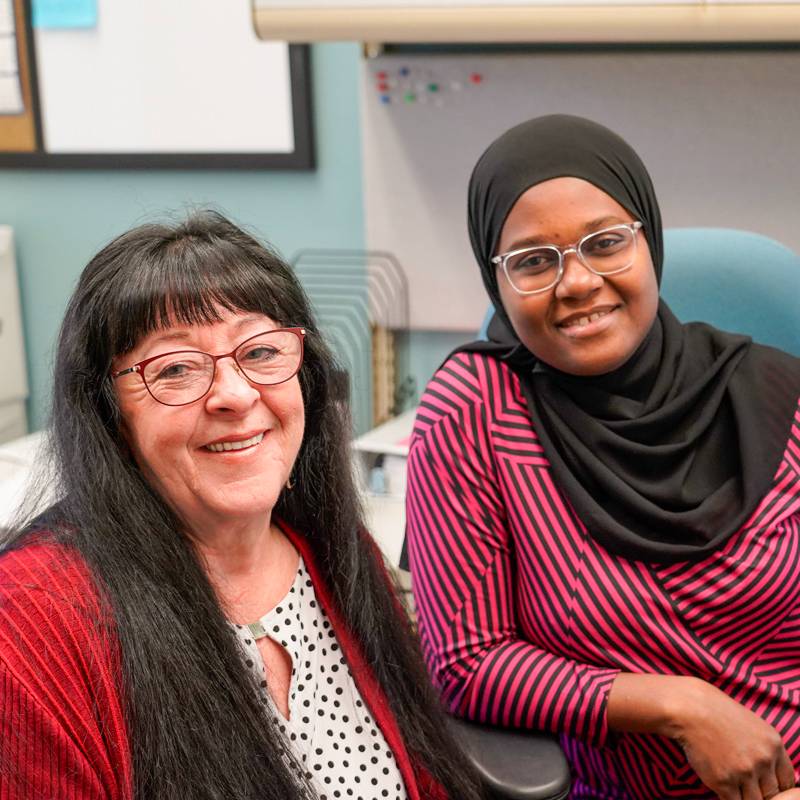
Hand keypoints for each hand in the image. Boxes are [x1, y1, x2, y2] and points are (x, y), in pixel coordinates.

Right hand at [672, 679, 794, 799]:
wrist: (689, 707)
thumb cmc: (717, 712)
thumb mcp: (752, 725)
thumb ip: (765, 749)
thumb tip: (772, 774)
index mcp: (773, 744)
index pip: (787, 781)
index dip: (775, 785)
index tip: (763, 784)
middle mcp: (763, 759)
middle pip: (771, 793)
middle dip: (758, 790)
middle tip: (742, 781)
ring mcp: (744, 771)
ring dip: (742, 795)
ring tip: (730, 781)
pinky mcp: (724, 781)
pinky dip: (726, 795)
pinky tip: (718, 781)